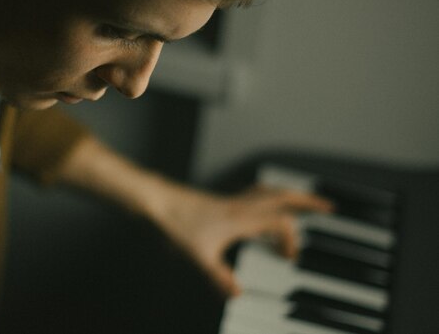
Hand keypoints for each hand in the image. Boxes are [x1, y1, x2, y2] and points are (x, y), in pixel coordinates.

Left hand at [153, 184, 332, 296]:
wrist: (159, 202)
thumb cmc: (178, 224)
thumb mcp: (200, 257)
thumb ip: (220, 277)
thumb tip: (238, 295)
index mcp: (241, 218)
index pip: (280, 221)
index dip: (291, 239)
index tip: (290, 257)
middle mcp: (241, 205)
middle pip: (282, 195)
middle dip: (307, 201)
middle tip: (327, 206)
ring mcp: (233, 200)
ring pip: (269, 190)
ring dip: (289, 195)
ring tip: (303, 202)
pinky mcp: (223, 200)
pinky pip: (255, 194)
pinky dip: (268, 198)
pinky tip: (264, 209)